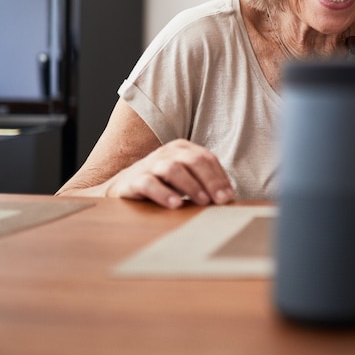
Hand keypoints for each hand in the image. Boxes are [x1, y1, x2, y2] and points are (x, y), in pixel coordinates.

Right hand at [102, 139, 235, 208]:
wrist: (124, 186)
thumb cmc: (163, 183)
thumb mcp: (185, 179)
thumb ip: (204, 183)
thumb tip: (227, 198)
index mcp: (183, 149)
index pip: (207, 158)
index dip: (220, 177)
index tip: (229, 196)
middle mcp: (167, 153)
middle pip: (193, 161)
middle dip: (210, 181)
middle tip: (220, 200)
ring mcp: (150, 164)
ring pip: (173, 169)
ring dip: (190, 186)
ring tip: (202, 202)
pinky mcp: (134, 179)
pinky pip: (149, 184)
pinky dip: (164, 194)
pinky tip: (176, 205)